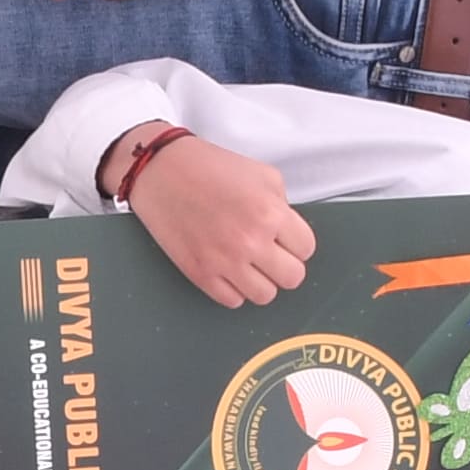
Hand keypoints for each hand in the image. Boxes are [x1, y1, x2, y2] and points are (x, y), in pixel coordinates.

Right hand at [126, 131, 313, 306]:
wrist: (162, 171)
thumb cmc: (211, 168)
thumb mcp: (262, 174)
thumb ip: (282, 205)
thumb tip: (287, 233)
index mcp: (270, 212)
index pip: (306, 249)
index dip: (296, 243)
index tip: (284, 238)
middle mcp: (251, 241)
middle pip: (292, 278)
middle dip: (284, 265)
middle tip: (269, 254)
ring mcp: (225, 262)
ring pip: (265, 296)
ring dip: (261, 281)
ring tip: (248, 264)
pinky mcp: (201, 274)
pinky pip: (233, 301)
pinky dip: (234, 289)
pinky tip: (227, 270)